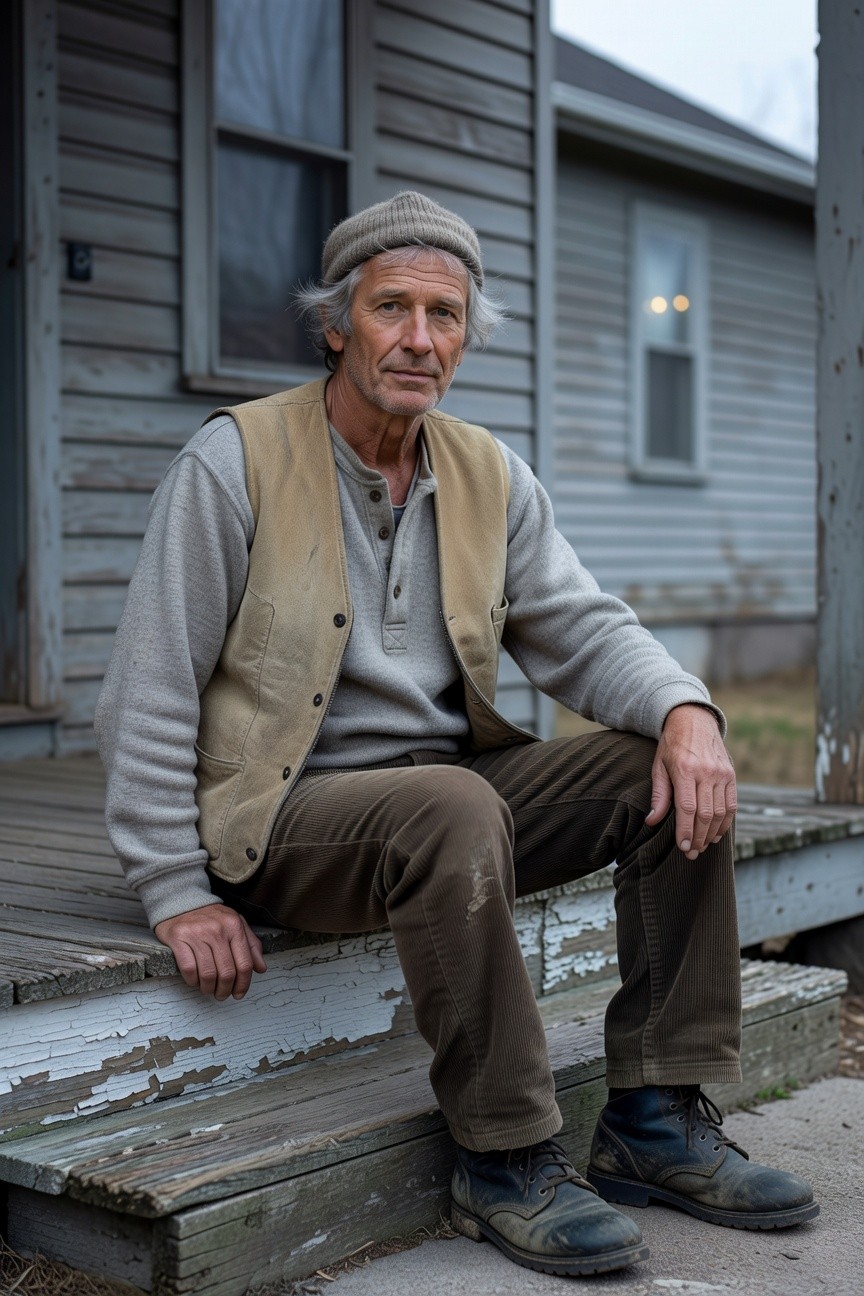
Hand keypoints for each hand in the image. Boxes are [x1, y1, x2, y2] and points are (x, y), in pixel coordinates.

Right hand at [154, 903, 266, 999]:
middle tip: (222, 995)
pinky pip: (188, 969)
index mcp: (235, 926)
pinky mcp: (178, 938)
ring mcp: (197, 934)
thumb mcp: (236, 924)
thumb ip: (251, 945)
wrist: (182, 902)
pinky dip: (193, 981)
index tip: (239, 993)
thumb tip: (261, 968)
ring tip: (208, 990)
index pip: (244, 964)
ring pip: (208, 974)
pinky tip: (195, 980)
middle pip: (227, 972)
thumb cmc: (212, 918)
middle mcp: (217, 929)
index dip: (244, 984)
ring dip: (208, 989)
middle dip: (225, 990)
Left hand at [645, 704, 735, 858]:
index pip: (687, 808)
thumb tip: (651, 821)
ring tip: (702, 846)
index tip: (682, 848)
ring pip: (721, 812)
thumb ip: (659, 795)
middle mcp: (706, 771)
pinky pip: (732, 804)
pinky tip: (716, 834)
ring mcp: (722, 773)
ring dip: (712, 834)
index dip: (686, 831)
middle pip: (706, 814)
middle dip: (698, 838)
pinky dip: (725, 822)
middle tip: (691, 854)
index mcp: (685, 769)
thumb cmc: (671, 745)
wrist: (693, 719)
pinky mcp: (731, 774)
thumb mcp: (658, 766)